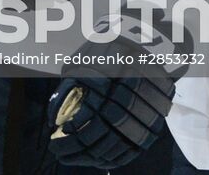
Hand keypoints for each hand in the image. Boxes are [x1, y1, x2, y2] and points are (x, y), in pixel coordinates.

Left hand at [47, 15, 184, 168]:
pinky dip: (115, 158)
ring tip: (76, 159)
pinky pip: (133, 149)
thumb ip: (68, 90)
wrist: (144, 46)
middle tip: (62, 155)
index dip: (68, 141)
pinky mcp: (154, 122)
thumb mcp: (82, 64)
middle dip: (77, 152)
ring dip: (94, 158)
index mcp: (106, 85)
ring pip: (117, 147)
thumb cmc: (105, 54)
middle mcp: (127, 100)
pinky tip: (99, 161)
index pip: (84, 125)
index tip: (54, 146)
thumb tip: (53, 121)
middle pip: (100, 139)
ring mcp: (144, 114)